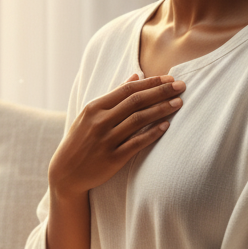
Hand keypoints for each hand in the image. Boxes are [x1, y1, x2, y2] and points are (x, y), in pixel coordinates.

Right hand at [48, 73, 184, 198]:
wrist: (66, 172)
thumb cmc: (80, 140)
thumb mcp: (90, 115)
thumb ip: (113, 96)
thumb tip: (135, 76)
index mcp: (94, 108)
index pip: (128, 89)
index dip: (151, 82)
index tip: (169, 78)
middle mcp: (100, 122)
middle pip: (136, 101)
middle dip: (161, 92)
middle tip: (181, 86)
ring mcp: (106, 140)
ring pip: (139, 120)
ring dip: (161, 110)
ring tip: (178, 103)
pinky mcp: (112, 158)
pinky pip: (136, 143)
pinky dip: (152, 133)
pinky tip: (166, 126)